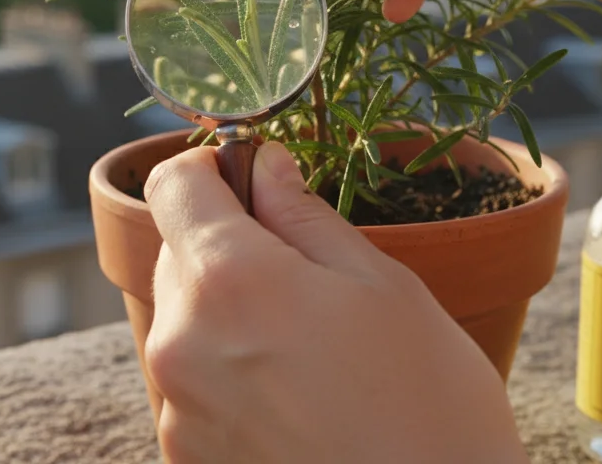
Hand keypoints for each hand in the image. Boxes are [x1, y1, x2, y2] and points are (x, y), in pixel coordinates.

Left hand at [143, 141, 529, 463]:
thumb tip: (264, 166)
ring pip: (185, 324)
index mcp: (229, 281)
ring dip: (229, 316)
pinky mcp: (184, 460)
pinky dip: (229, 376)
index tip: (250, 178)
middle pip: (176, 256)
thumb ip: (305, 215)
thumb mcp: (384, 287)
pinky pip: (192, 388)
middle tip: (307, 278)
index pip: (171, 186)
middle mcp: (180, 344)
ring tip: (311, 354)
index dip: (210, 168)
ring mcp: (176, 411)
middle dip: (228, 247)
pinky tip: (296, 402)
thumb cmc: (431, 409)